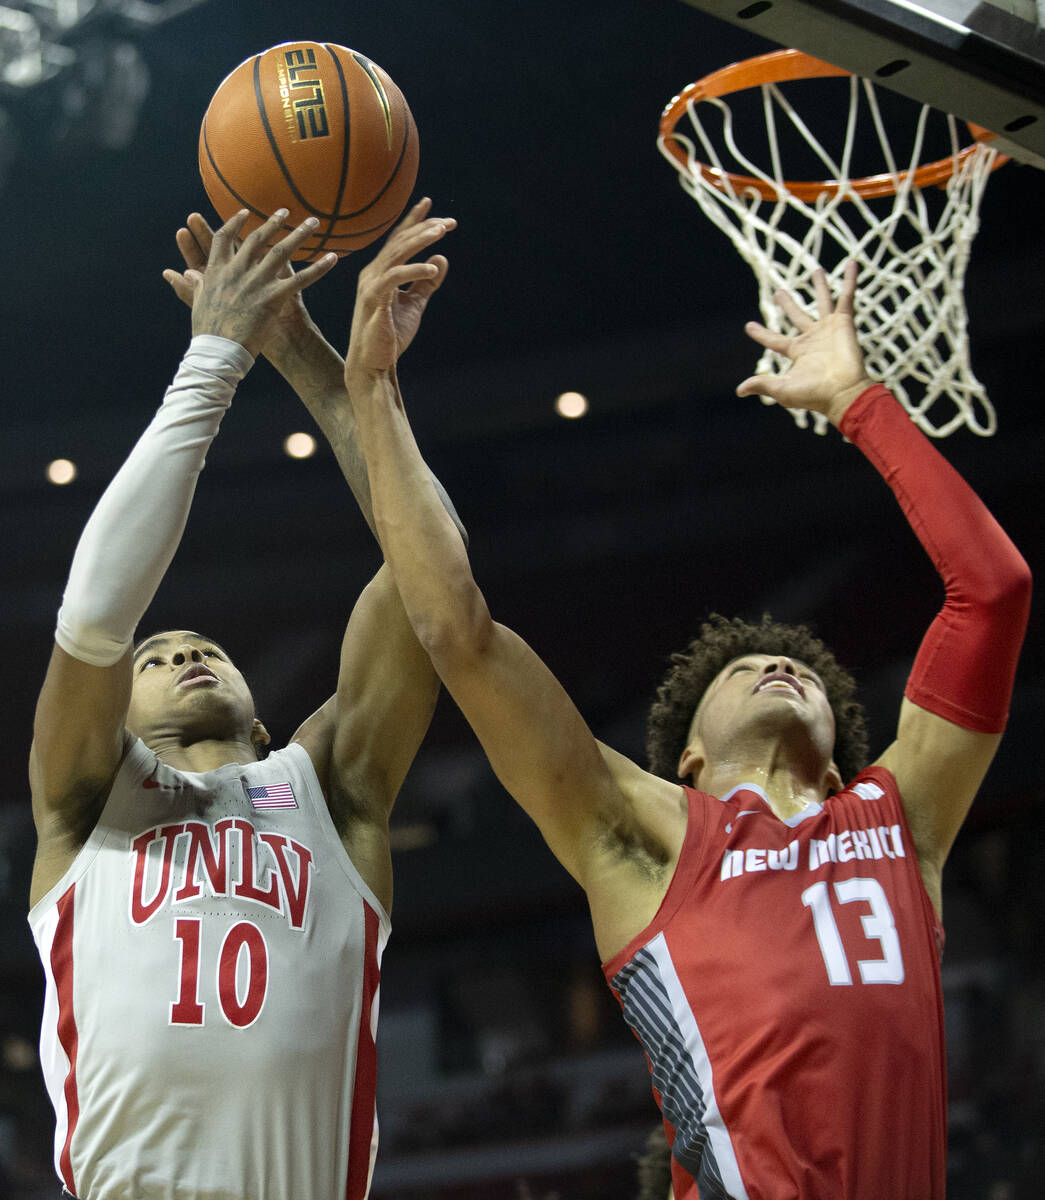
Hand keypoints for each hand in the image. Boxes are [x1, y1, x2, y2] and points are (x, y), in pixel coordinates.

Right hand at [162, 210, 336, 356]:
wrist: (217, 351)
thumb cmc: (207, 332)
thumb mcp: (197, 303)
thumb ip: (192, 284)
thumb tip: (177, 273)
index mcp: (217, 270)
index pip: (224, 238)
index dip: (234, 223)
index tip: (244, 213)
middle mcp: (237, 270)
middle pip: (257, 239)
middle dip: (272, 223)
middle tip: (285, 211)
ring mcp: (256, 282)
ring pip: (281, 251)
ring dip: (299, 234)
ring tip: (312, 222)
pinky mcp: (272, 297)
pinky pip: (300, 279)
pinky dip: (318, 268)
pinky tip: (333, 257)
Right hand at [345, 197, 455, 380]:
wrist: (374, 364)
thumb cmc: (390, 335)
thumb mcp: (414, 304)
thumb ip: (426, 283)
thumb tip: (441, 258)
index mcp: (380, 272)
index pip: (398, 240)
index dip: (413, 220)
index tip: (429, 202)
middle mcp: (372, 273)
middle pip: (400, 241)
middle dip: (424, 227)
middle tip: (449, 222)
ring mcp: (371, 284)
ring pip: (397, 253)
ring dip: (420, 240)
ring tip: (442, 232)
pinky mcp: (374, 298)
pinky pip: (395, 277)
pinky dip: (414, 270)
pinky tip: (432, 269)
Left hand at [736, 261, 874, 425]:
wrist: (842, 392)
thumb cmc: (813, 394)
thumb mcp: (782, 389)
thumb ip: (762, 384)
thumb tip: (739, 390)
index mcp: (798, 352)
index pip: (775, 340)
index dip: (761, 334)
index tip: (748, 327)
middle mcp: (813, 338)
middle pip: (797, 315)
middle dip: (789, 304)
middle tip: (779, 292)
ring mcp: (829, 329)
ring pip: (823, 301)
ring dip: (821, 286)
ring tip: (817, 270)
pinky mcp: (844, 322)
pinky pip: (847, 296)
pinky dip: (850, 280)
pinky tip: (852, 263)